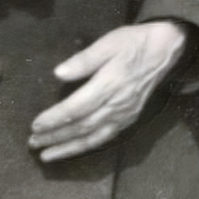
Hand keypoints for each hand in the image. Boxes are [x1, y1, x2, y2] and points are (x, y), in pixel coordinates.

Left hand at [28, 21, 188, 161]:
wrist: (164, 51)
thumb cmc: (132, 43)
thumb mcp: (107, 43)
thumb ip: (83, 60)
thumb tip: (58, 73)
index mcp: (109, 84)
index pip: (76, 108)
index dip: (55, 119)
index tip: (35, 125)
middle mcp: (117, 105)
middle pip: (81, 127)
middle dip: (56, 137)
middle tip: (33, 143)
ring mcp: (124, 115)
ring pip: (92, 137)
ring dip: (68, 148)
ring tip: (47, 155)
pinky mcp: (129, 119)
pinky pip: (105, 138)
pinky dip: (87, 146)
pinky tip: (73, 150)